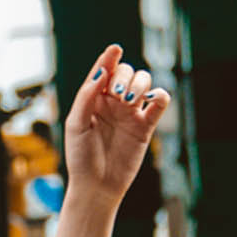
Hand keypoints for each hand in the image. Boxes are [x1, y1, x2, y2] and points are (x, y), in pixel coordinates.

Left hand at [63, 44, 170, 205]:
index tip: (114, 50)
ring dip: (139, 85)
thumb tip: (102, 72)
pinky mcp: (145, 125)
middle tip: (117, 95)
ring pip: (144, 83)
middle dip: (124, 77)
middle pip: (127, 73)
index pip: (104, 71)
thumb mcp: (76, 125)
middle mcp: (113, 102)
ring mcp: (130, 112)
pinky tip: (153, 100)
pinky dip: (160, 96)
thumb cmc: (81, 158)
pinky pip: (159, 103)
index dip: (110, 58)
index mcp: (94, 99)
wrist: (97, 187)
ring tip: (129, 101)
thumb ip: (86, 96)